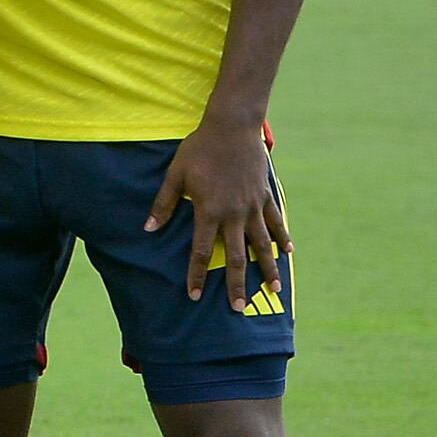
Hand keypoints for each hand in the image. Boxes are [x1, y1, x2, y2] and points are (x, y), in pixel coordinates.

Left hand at [149, 107, 287, 310]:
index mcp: (208, 211)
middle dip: (236, 285)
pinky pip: (275, 222)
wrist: (232, 127)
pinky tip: (288, 253)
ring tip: (274, 290)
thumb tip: (148, 228)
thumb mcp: (175, 174)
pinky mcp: (265, 196)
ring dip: (267, 269)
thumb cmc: (199, 149)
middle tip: (239, 309)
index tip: (194, 296)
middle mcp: (233, 214)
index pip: (200, 251)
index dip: (195, 274)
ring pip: (262, 245)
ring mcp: (253, 206)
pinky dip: (282, 237)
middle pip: (235, 257)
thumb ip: (164, 203)